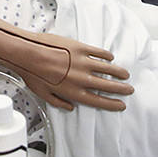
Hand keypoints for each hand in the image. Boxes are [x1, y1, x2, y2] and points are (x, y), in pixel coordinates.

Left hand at [0, 21, 132, 110]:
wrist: (27, 53)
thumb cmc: (32, 75)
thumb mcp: (43, 95)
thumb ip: (59, 102)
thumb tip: (70, 108)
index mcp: (73, 92)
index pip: (98, 101)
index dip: (112, 104)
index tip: (121, 105)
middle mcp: (81, 79)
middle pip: (107, 86)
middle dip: (121, 89)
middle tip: (130, 89)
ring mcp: (82, 62)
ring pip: (107, 68)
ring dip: (118, 72)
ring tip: (126, 75)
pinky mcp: (80, 48)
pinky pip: (98, 53)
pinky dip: (106, 55)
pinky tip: (110, 57)